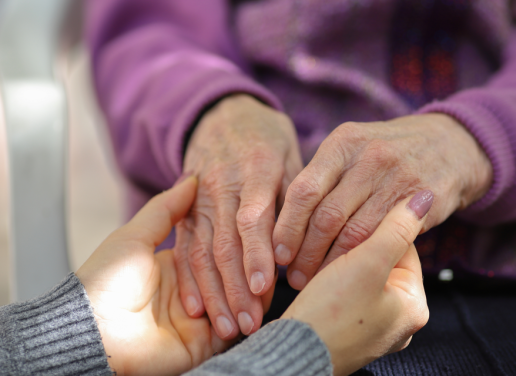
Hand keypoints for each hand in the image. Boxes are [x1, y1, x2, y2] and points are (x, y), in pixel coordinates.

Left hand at [76, 176, 276, 374]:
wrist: (93, 331)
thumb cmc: (106, 280)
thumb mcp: (135, 236)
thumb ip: (165, 210)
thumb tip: (192, 179)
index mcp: (175, 266)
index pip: (215, 250)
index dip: (236, 242)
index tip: (256, 229)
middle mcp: (190, 293)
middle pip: (230, 277)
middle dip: (250, 270)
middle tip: (270, 256)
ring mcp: (198, 320)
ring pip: (237, 302)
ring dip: (253, 294)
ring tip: (270, 281)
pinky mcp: (202, 344)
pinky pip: (233, 330)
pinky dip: (247, 317)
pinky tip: (260, 304)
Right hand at [176, 94, 302, 337]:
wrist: (223, 114)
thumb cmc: (267, 139)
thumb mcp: (289, 155)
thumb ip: (295, 198)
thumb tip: (303, 245)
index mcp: (255, 170)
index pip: (253, 218)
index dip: (257, 254)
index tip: (265, 288)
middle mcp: (222, 186)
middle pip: (225, 243)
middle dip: (236, 287)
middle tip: (250, 324)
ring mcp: (198, 198)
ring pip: (201, 251)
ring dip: (213, 293)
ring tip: (226, 327)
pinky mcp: (184, 209)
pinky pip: (184, 247)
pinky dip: (189, 279)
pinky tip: (197, 307)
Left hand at [273, 113, 491, 288]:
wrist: (451, 145)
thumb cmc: (387, 153)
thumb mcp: (353, 149)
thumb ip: (322, 177)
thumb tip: (280, 223)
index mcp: (343, 142)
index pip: (304, 190)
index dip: (287, 227)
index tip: (277, 254)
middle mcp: (369, 157)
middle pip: (325, 216)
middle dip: (305, 252)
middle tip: (294, 276)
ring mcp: (398, 178)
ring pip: (353, 234)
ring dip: (330, 263)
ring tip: (316, 280)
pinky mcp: (422, 202)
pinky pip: (384, 239)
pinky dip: (362, 260)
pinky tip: (349, 273)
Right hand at [282, 191, 432, 375]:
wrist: (292, 355)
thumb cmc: (331, 314)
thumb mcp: (367, 263)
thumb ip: (396, 228)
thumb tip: (424, 198)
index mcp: (415, 307)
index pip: (405, 249)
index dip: (378, 228)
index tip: (353, 219)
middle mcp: (399, 322)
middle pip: (384, 264)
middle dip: (358, 248)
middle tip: (333, 240)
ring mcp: (374, 330)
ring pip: (362, 279)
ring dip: (342, 264)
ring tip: (320, 260)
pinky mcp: (349, 333)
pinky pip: (347, 297)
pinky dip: (332, 284)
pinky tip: (316, 280)